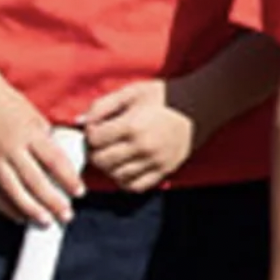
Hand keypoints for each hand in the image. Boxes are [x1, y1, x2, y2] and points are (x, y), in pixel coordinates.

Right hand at [0, 81, 83, 225]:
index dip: (68, 179)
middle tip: (67, 215)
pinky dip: (6, 207)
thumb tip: (62, 165)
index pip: (54, 160)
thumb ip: (46, 140)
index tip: (80, 192)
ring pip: (13, 190)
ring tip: (46, 221)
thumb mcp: (34, 116)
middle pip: (35, 180)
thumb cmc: (8, 103)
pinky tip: (19, 217)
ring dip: (31, 209)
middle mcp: (11, 147)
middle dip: (53, 201)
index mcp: (29, 133)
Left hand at [82, 80, 196, 191]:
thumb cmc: (165, 96)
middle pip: (101, 161)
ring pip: (116, 176)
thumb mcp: (132, 92)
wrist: (200, 105)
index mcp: (131, 126)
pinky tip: (125, 168)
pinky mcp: (164, 171)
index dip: (90, 134)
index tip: (96, 129)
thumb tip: (79, 122)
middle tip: (100, 144)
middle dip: (95, 152)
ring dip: (108, 167)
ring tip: (112, 155)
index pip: (94, 139)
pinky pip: (136, 186)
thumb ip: (103, 106)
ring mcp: (153, 162)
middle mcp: (141, 148)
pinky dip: (125, 180)